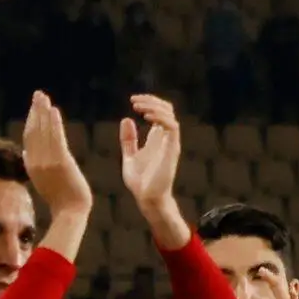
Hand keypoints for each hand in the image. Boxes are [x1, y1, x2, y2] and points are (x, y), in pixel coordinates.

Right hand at [18, 92, 89, 224]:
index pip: (29, 138)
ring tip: (44, 97)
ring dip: (43, 112)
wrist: (70, 213)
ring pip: (43, 132)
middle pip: (34, 131)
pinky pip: (56, 139)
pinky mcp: (60, 162)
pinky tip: (54, 110)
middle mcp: (36, 162)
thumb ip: (34, 165)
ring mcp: (47, 162)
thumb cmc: (60, 199)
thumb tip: (25, 152)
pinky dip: (54, 123)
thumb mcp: (42, 181)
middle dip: (35, 111)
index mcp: (31, 165)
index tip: (35, 107)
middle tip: (38, 94)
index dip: (32, 120)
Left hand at [118, 94, 187, 242]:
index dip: (149, 103)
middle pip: (166, 110)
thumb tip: (126, 118)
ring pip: (169, 115)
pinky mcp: (172, 149)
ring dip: (154, 107)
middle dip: (151, 101)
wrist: (147, 198)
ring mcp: (170, 143)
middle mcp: (166, 138)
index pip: (159, 112)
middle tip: (134, 100)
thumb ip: (128, 140)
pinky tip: (146, 117)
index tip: (133, 100)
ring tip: (138, 107)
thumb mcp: (129, 156)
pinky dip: (160, 118)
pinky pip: (172, 127)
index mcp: (157, 138)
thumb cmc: (140, 182)